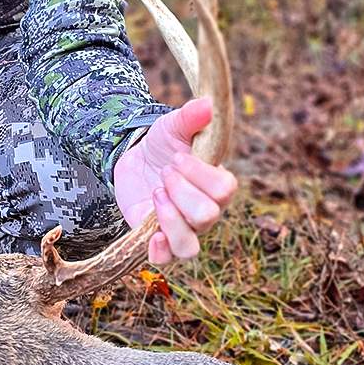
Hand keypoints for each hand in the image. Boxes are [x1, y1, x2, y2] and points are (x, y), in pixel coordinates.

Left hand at [111, 97, 237, 265]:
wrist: (137, 160)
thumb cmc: (165, 144)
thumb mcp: (174, 125)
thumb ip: (191, 116)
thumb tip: (208, 104)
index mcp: (217, 185)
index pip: (225, 190)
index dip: (199, 173)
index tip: (177, 157)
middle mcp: (205, 212)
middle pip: (207, 216)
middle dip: (181, 190)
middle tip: (164, 172)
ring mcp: (183, 229)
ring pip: (190, 247)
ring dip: (170, 219)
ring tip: (156, 193)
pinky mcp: (158, 240)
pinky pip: (166, 260)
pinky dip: (159, 250)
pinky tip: (151, 232)